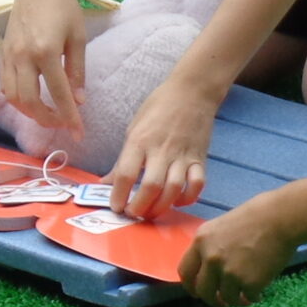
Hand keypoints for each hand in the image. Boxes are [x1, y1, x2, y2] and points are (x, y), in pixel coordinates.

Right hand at [0, 0, 91, 129]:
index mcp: (46, 51)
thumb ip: (77, 71)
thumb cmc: (62, 5)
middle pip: (30, 103)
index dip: (70, 117)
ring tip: (48, 114)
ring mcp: (9, 55)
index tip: (79, 133)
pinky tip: (31, 98)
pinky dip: (17, 98)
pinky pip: (5, 85)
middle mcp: (23, 57)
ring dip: (30, 112)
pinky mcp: (3, 53)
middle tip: (63, 124)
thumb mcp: (77, 37)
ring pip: (13, 97)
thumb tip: (79, 101)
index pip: (59, 94)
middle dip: (48, 119)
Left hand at [105, 74, 218, 218]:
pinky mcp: (199, 159)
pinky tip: (177, 201)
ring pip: (173, 189)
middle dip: (140, 207)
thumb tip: (107, 182)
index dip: (118, 195)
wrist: (191, 91)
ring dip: (161, 207)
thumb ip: (123, 158)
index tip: (115, 207)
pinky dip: (188, 198)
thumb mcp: (133, 127)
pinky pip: (197, 184)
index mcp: (139, 140)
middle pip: (151, 186)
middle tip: (133, 215)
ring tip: (151, 213)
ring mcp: (182, 155)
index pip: (125, 174)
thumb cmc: (158, 107)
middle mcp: (160, 150)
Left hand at [181, 197, 297, 306]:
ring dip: (234, 300)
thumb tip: (206, 269)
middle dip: (212, 299)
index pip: (185, 272)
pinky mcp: (249, 283)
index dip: (191, 286)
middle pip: (203, 290)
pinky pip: (247, 298)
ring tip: (244, 296)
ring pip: (225, 298)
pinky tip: (258, 292)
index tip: (197, 292)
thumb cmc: (254, 218)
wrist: (279, 219)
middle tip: (222, 301)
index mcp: (201, 242)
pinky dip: (252, 298)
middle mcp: (211, 258)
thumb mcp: (219, 227)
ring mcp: (229, 272)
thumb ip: (209, 247)